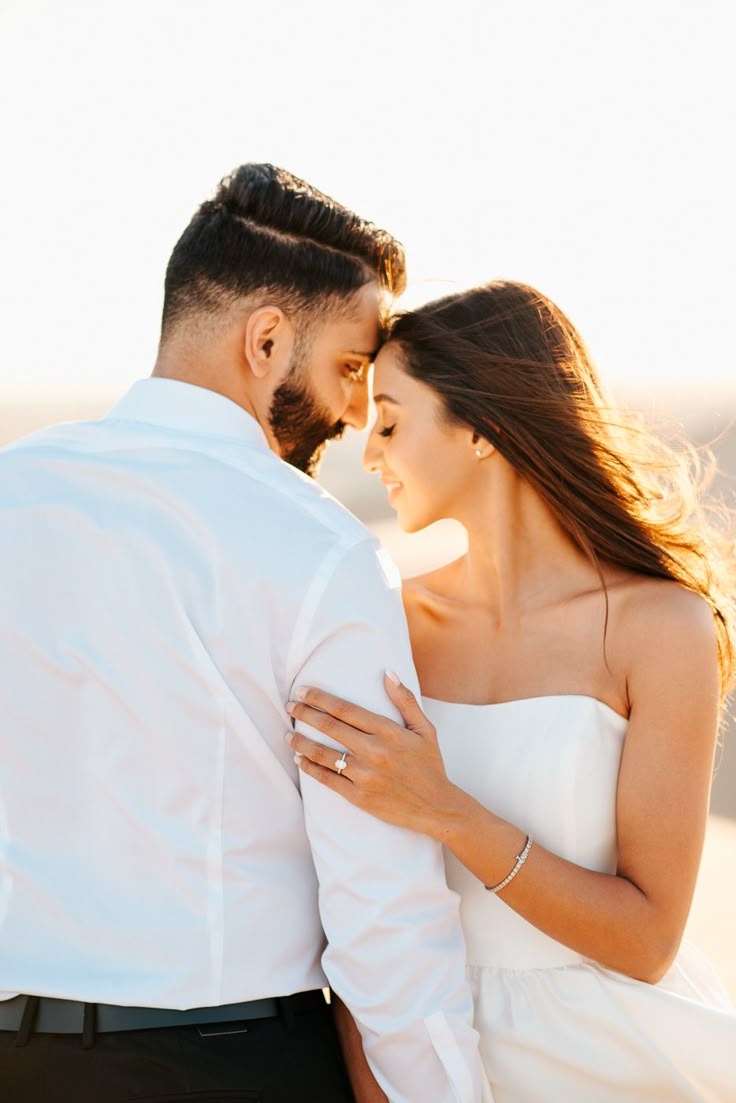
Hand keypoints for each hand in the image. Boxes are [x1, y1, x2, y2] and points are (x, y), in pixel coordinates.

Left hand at [286, 672, 458, 837]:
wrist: (436, 807)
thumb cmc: (430, 765)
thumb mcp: (425, 729)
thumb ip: (405, 700)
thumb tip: (388, 673)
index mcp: (388, 731)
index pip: (345, 709)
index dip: (320, 698)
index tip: (303, 691)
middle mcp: (373, 751)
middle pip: (329, 727)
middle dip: (304, 713)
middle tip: (290, 705)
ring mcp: (364, 775)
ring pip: (323, 754)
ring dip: (301, 742)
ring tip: (288, 735)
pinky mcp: (358, 796)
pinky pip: (327, 779)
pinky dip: (310, 768)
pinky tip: (300, 760)